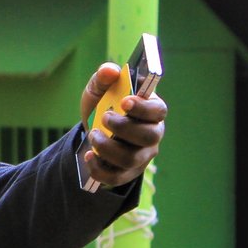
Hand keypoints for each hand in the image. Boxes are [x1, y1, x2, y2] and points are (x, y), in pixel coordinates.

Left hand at [78, 61, 166, 188]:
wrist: (91, 131)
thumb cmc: (102, 106)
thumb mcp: (98, 90)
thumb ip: (103, 77)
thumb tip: (110, 71)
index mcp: (150, 110)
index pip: (158, 110)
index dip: (144, 107)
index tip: (124, 102)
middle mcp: (152, 134)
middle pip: (148, 136)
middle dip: (123, 128)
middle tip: (104, 118)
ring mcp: (142, 155)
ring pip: (131, 158)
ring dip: (107, 148)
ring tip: (93, 136)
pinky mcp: (128, 172)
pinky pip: (117, 176)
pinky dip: (99, 168)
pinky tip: (89, 156)